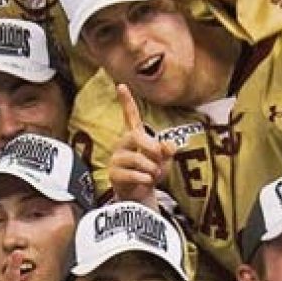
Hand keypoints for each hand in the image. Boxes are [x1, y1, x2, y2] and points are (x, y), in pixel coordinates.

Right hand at [107, 83, 172, 200]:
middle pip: (137, 136)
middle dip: (152, 148)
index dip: (126, 101)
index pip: (130, 116)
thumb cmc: (151, 173)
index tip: (121, 85)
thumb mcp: (165, 160)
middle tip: (160, 159)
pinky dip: (146, 179)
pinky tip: (146, 181)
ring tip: (153, 175)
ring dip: (152, 169)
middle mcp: (123, 144)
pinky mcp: (113, 174)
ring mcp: (116, 158)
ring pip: (138, 159)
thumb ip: (167, 149)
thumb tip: (167, 146)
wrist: (140, 195)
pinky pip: (134, 174)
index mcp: (135, 136)